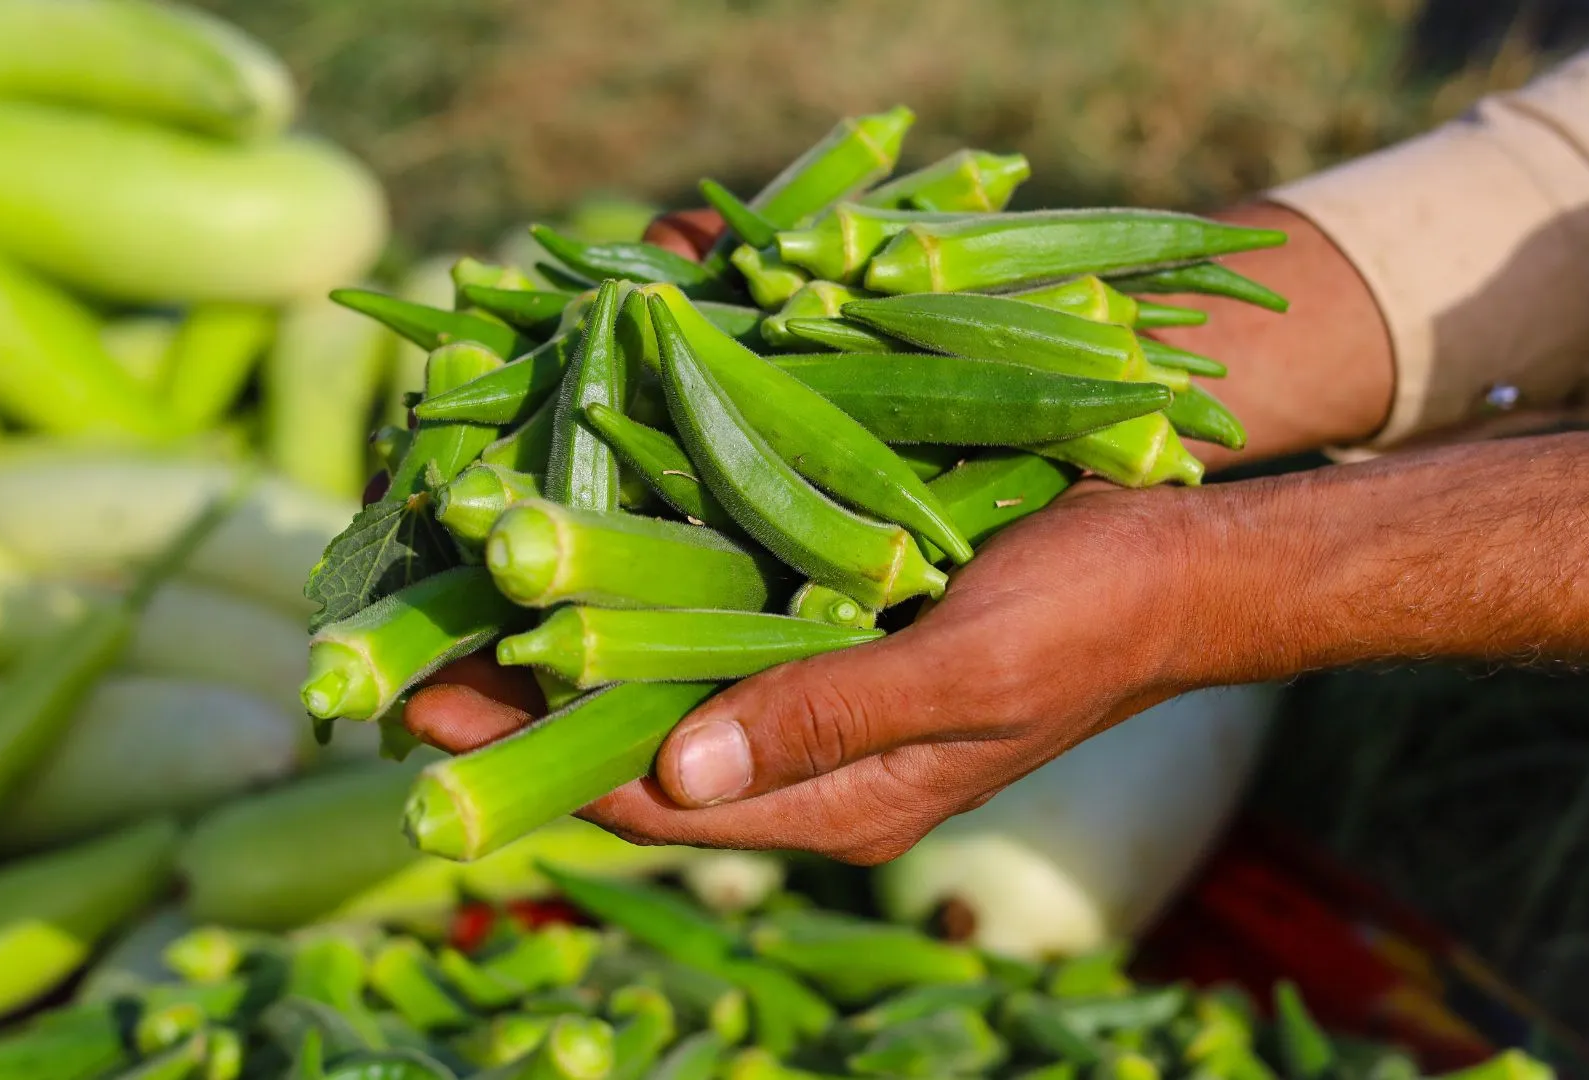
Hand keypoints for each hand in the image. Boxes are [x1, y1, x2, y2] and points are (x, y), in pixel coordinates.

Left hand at [409, 484, 1198, 862]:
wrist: (1189, 554)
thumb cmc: (1096, 610)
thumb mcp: (971, 667)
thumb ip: (829, 720)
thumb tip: (675, 777)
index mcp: (843, 796)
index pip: (652, 797)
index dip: (532, 757)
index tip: (421, 710)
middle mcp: (810, 752)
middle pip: (633, 743)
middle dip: (519, 704)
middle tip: (399, 653)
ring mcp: (818, 685)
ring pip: (659, 680)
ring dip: (562, 641)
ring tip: (454, 590)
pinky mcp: (832, 619)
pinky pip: (710, 617)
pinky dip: (633, 587)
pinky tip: (571, 537)